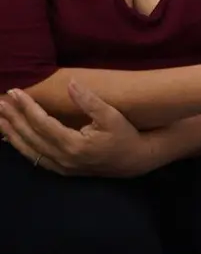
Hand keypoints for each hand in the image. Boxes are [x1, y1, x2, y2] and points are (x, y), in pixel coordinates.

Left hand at [0, 85, 153, 177]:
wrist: (135, 160)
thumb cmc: (125, 135)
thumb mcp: (112, 116)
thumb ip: (90, 101)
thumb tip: (71, 83)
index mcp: (74, 145)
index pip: (42, 123)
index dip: (27, 107)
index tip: (15, 92)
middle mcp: (63, 158)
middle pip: (31, 136)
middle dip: (14, 118)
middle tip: (0, 101)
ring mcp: (61, 167)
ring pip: (29, 150)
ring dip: (12, 133)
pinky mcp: (62, 170)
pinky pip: (35, 158)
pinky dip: (21, 147)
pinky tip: (12, 137)